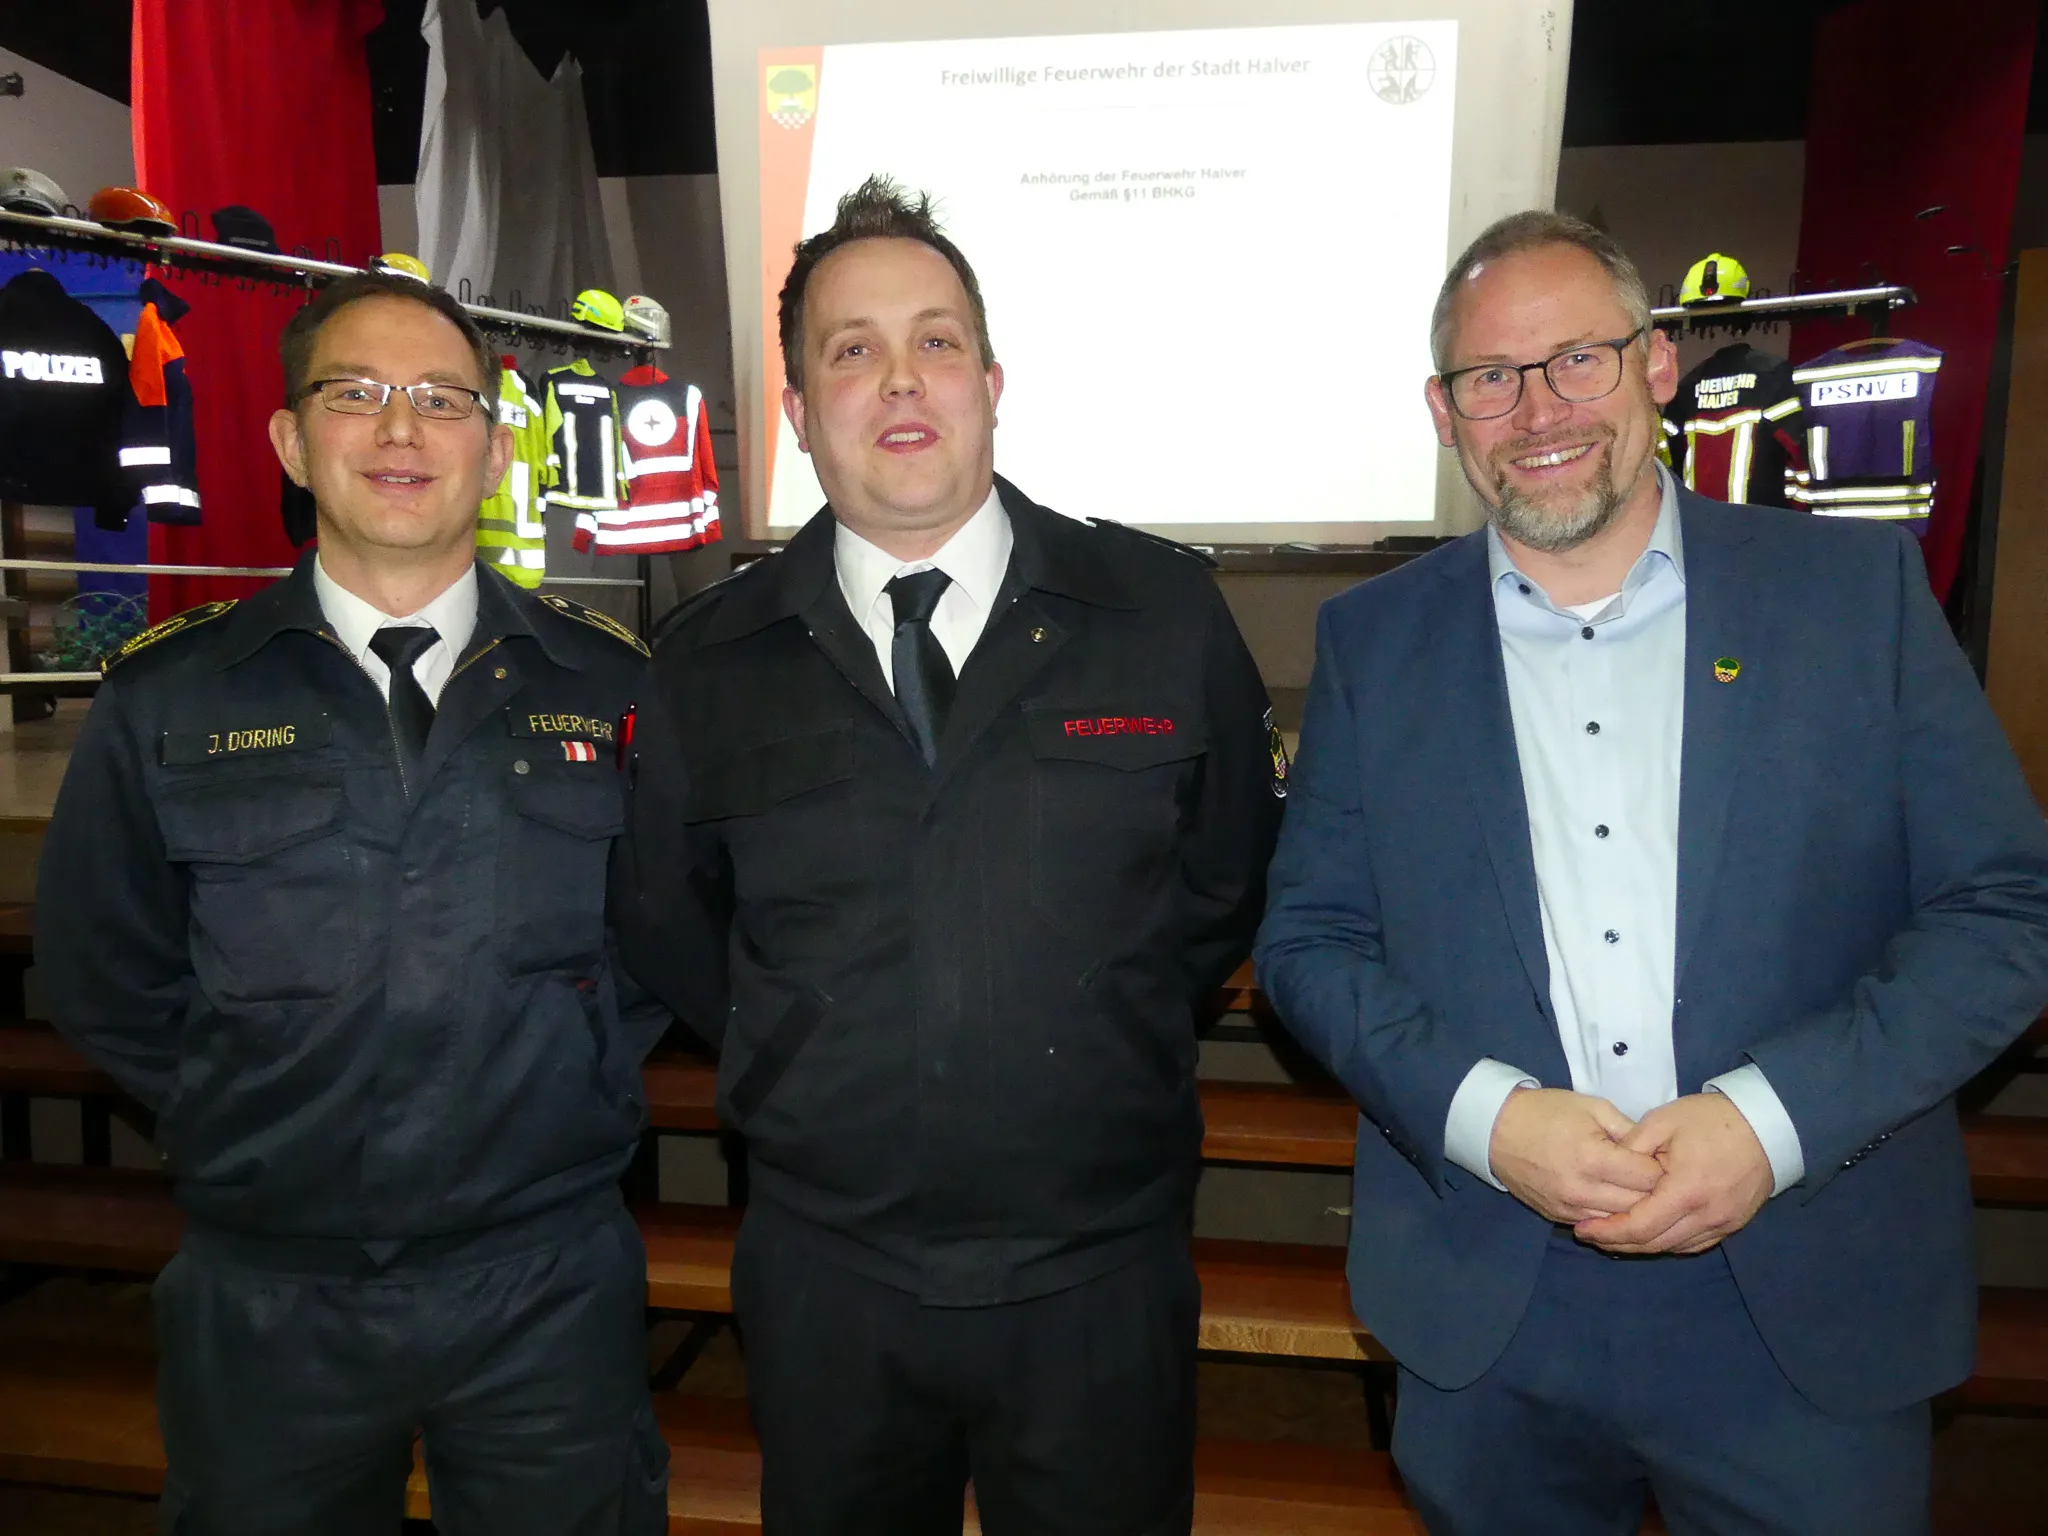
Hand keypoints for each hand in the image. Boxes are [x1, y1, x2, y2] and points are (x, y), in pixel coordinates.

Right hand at [1488, 1087, 1665, 1223]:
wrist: (1495, 1129)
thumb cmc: (1546, 1112)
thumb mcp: (1592, 1107)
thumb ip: (1629, 1129)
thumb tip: (1657, 1150)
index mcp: (1594, 1158)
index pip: (1649, 1178)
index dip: (1664, 1168)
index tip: (1667, 1160)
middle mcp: (1583, 1190)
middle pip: (1640, 1205)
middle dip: (1656, 1193)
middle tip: (1663, 1179)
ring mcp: (1569, 1208)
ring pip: (1620, 1222)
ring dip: (1635, 1209)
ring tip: (1642, 1192)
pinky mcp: (1558, 1217)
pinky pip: (1597, 1225)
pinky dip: (1612, 1216)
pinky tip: (1617, 1202)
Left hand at [1573, 1093, 1772, 1255]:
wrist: (1768, 1125)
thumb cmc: (1712, 1120)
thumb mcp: (1662, 1121)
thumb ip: (1630, 1147)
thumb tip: (1606, 1168)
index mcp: (1686, 1191)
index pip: (1640, 1226)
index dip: (1607, 1232)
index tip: (1582, 1229)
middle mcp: (1706, 1216)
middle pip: (1654, 1243)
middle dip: (1618, 1242)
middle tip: (1590, 1235)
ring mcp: (1723, 1224)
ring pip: (1673, 1247)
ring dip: (1642, 1245)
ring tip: (1613, 1236)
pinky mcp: (1733, 1224)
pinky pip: (1694, 1243)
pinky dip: (1667, 1242)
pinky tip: (1649, 1234)